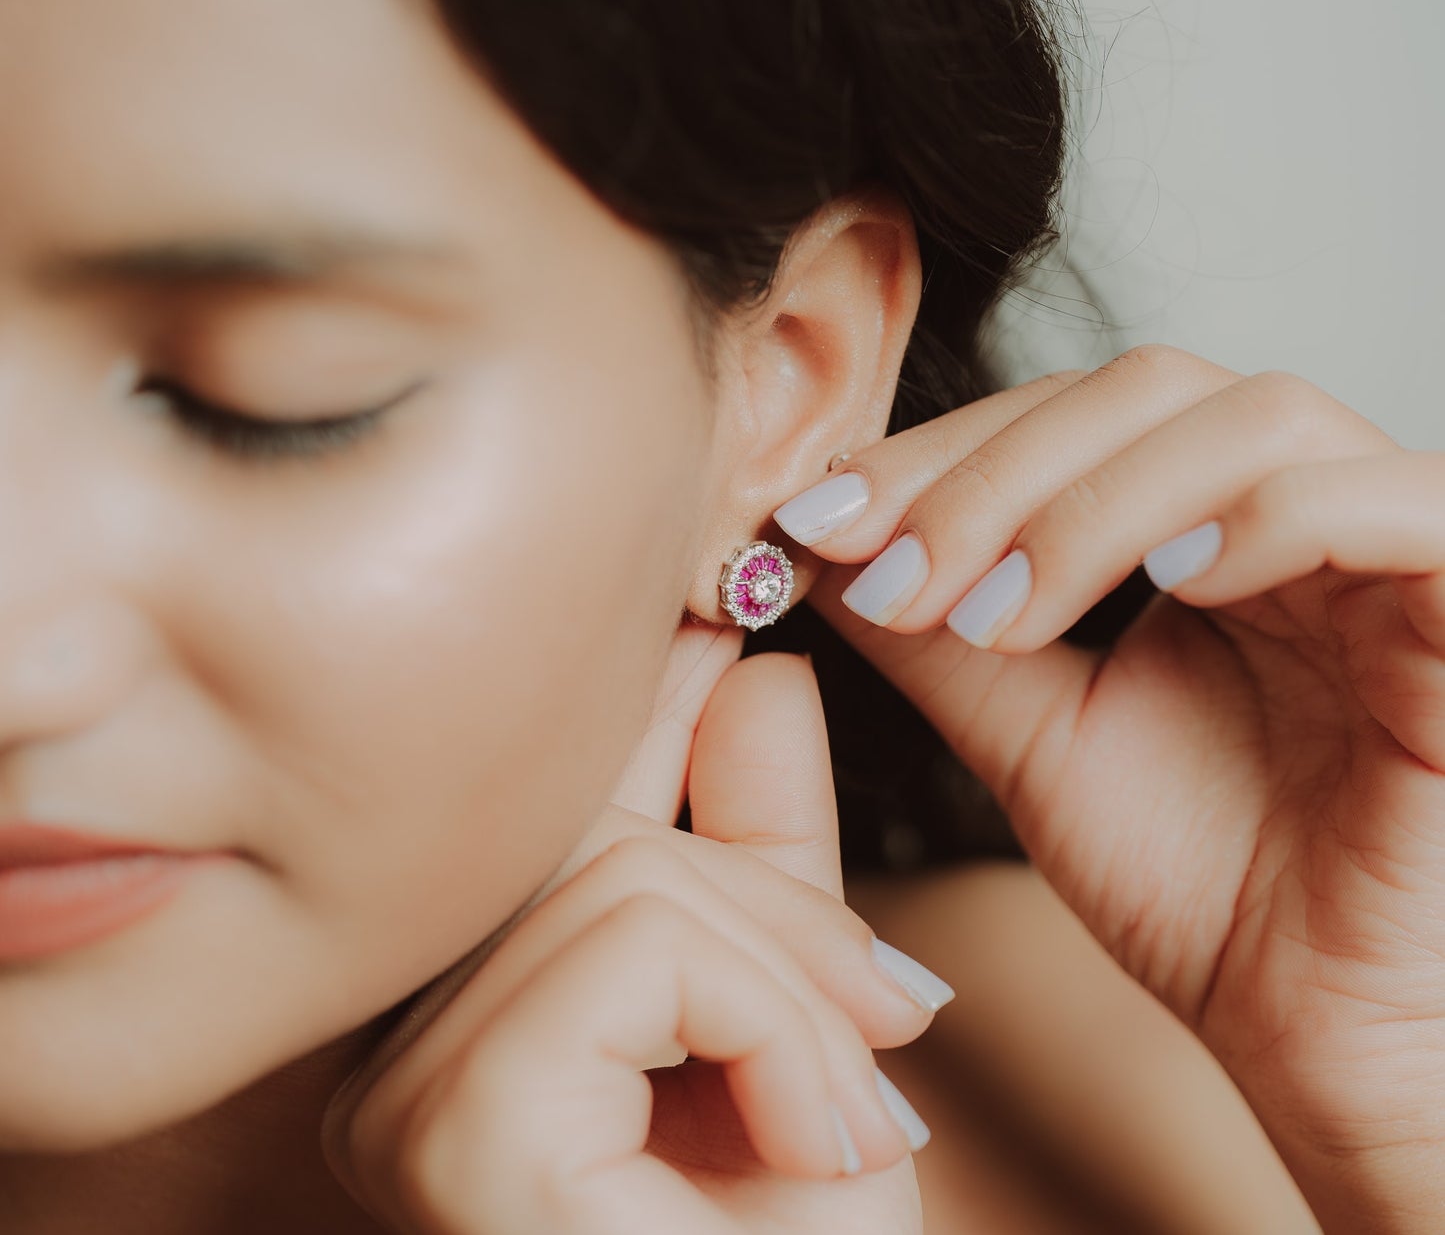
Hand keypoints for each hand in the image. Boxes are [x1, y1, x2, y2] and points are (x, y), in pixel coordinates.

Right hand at [319, 642, 941, 1234]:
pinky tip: (814, 1144)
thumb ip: (767, 853)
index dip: (642, 706)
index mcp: (459, 1011)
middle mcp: (393, 1039)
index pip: (550, 802)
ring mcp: (402, 1088)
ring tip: (848, 1117)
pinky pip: (634, 955)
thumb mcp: (800, 1024)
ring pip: (621, 878)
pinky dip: (769, 1031)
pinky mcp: (457, 1134)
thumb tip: (757, 671)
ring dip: (789, 986)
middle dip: (774, 899)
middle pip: (588, 831)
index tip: (723, 617)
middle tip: (888, 1013)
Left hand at [782, 345, 1444, 1226]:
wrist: (1306, 1023)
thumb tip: (817, 549)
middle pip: (1148, 388)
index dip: (940, 454)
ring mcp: (1388, 548)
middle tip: (897, 576)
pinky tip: (1173, 586)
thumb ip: (937, 635)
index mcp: (1198, 519)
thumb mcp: (1028, 734)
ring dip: (1100, 501)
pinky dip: (1270, 520)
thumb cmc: (1190, 882)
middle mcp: (1292, 505)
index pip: (1067, 414)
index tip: (819, 525)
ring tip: (1003, 613)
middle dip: (996, 476)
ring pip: (1257, 420)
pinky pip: (1398, 505)